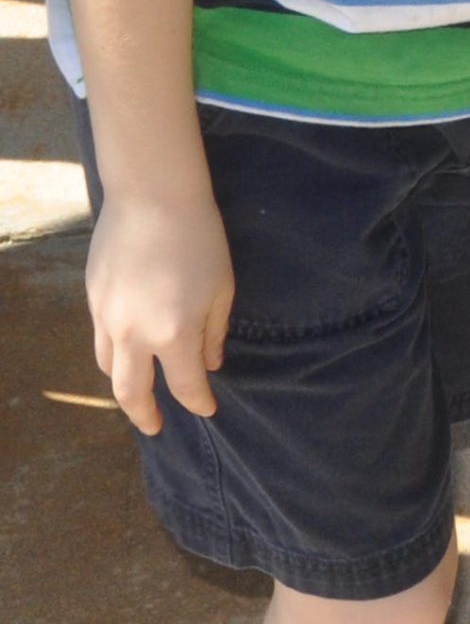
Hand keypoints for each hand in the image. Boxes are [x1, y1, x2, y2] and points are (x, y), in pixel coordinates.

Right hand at [84, 191, 233, 434]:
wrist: (154, 196)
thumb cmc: (200, 238)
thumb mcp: (222, 287)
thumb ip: (215, 332)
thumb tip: (211, 364)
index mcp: (173, 335)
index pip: (186, 386)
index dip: (199, 403)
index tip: (208, 411)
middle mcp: (134, 336)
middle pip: (132, 394)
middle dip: (145, 416)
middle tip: (157, 427)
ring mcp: (107, 318)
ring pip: (109, 369)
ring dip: (124, 387)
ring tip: (138, 392)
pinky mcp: (93, 299)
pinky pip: (101, 339)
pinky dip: (114, 353)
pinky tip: (126, 349)